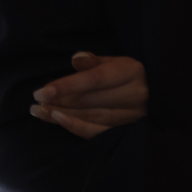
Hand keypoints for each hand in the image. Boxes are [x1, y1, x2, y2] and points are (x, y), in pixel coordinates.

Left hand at [29, 52, 146, 138]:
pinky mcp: (127, 130)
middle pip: (90, 100)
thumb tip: (76, 59)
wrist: (157, 95)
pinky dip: (76, 127)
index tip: (43, 91)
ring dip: (61, 115)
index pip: (95, 80)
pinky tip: (58, 120)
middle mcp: (134, 94)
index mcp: (131, 72)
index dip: (67, 85)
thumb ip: (94, 61)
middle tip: (35, 103)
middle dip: (59, 102)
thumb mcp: (115, 61)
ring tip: (39, 112)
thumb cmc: (128, 75)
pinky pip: (98, 132)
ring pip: (91, 116)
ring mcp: (132, 115)